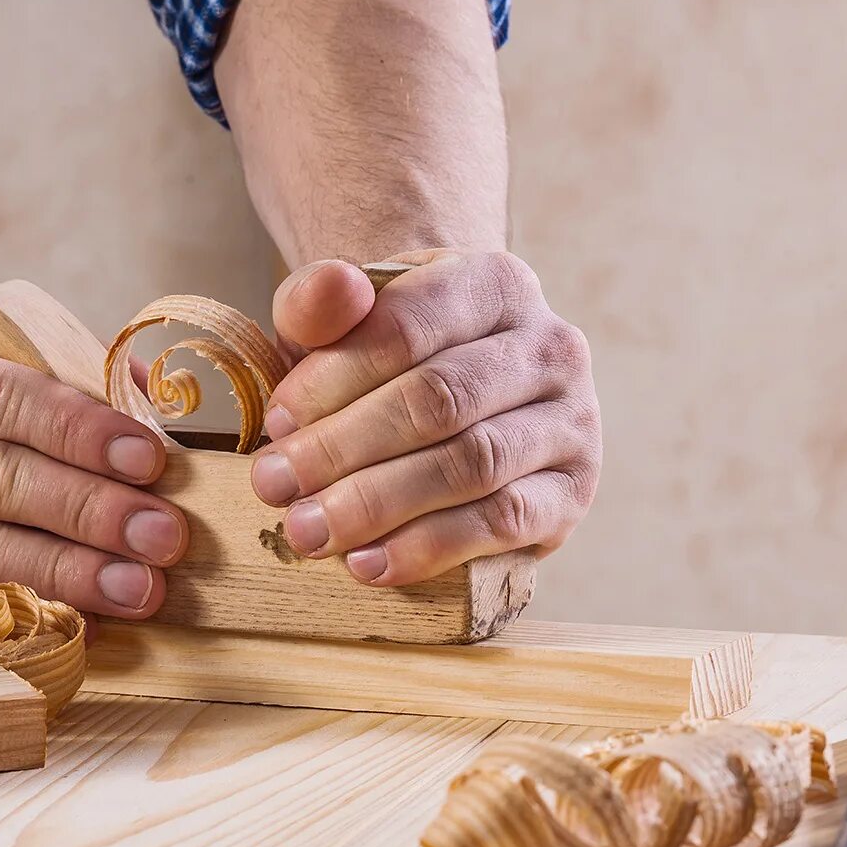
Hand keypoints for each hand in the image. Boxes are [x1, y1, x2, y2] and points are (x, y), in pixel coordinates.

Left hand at [249, 251, 599, 584]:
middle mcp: (550, 346)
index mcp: (495, 283)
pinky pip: (502, 523)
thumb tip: (332, 289)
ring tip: (308, 530)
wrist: (460, 401)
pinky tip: (367, 564)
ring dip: (377, 504)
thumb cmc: (389, 357)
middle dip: (343, 447)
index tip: (275, 421)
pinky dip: (428, 548)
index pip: (409, 325)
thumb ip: (320, 300)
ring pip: (471, 464)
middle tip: (275, 485)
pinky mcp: (572, 492)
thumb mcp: (344, 320)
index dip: (333, 378)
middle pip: (439, 398)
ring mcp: (572, 422)